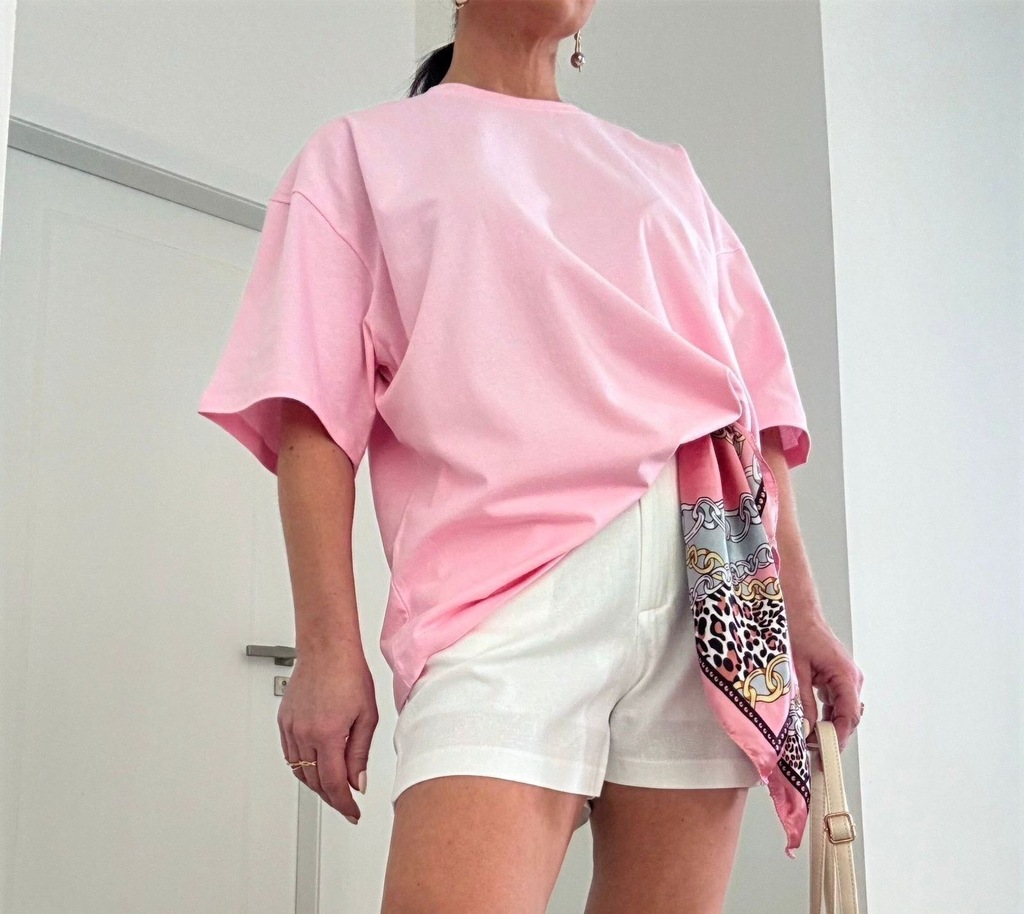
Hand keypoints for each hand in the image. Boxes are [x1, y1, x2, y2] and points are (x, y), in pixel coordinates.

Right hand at [278, 645, 378, 822]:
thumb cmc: (349, 674)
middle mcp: (305, 734)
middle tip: (346, 803)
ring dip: (316, 784)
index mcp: (327, 734)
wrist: (327, 649)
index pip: (334, 784)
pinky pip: (290, 755)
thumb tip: (358, 782)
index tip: (352, 813)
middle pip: (315, 782)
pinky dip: (302, 767)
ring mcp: (291, 728)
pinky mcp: (284, 721)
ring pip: (300, 772)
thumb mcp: (367, 716)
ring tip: (333, 788)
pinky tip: (314, 767)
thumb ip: (360, 753)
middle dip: (332, 797)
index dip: (344, 804)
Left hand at [789, 615, 863, 751]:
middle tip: (818, 752)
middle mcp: (851, 677)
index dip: (840, 735)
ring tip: (813, 741)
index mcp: (844, 674)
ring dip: (830, 725)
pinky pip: (837, 701)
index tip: (829, 751)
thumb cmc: (798, 631)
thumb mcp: (795, 670)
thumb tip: (805, 727)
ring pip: (843, 710)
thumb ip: (802, 700)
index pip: (850, 714)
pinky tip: (812, 721)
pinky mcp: (837, 677)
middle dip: (835, 735)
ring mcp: (846, 677)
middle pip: (850, 716)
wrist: (797, 611)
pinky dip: (827, 713)